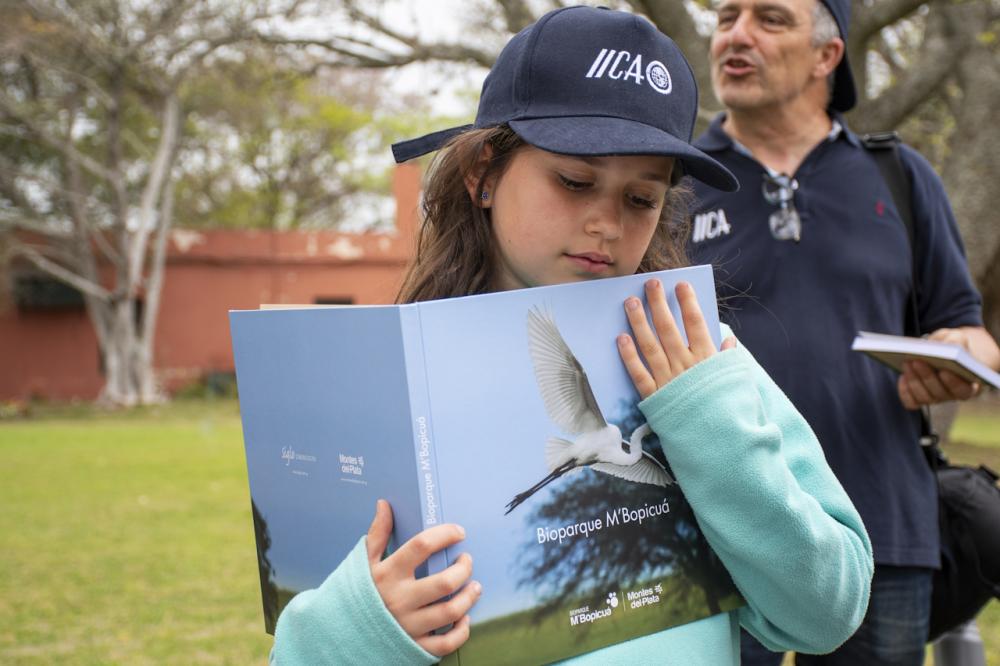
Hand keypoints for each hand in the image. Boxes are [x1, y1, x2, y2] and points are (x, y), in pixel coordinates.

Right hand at [366, 499, 480, 656]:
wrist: (340, 635)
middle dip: (464, 568)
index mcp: (388, 574)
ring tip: (475, 586)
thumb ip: (377, 534)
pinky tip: (464, 617)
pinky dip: (461, 630)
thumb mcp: (364, 563)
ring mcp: (408, 625)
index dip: (445, 534)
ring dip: (469, 597)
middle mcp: (400, 600)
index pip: (421, 546)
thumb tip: (384, 504)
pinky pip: (446, 643)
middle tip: (467, 560)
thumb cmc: (358, 593)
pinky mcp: (414, 646)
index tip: (458, 532)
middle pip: (444, 582)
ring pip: (450, 611)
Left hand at [617, 279, 736, 398]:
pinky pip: (638, 373)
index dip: (687, 302)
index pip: (696, 323)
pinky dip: (629, 355)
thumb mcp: (736, 382)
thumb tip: (729, 340)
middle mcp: (686, 365)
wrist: (718, 443)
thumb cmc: (728, 410)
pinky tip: (621, 338)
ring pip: (650, 345)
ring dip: (639, 322)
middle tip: (649, 284)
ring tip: (630, 302)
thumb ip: (729, 359)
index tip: (679, 284)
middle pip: (669, 329)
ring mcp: (668, 380)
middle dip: (658, 304)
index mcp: (708, 359)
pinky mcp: (654, 396)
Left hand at [897, 327, 980, 409]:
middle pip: (939, 392)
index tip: (944, 371)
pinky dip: (905, 391)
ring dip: (914, 380)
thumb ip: (956, 341)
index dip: (953, 382)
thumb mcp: (956, 338)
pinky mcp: (919, 400)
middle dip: (927, 376)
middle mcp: (952, 395)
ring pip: (924, 397)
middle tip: (917, 361)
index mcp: (968, 384)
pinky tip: (902, 377)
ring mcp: (935, 399)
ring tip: (906, 363)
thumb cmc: (952, 346)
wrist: (941, 353)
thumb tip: (946, 346)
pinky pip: (911, 402)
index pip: (962, 390)